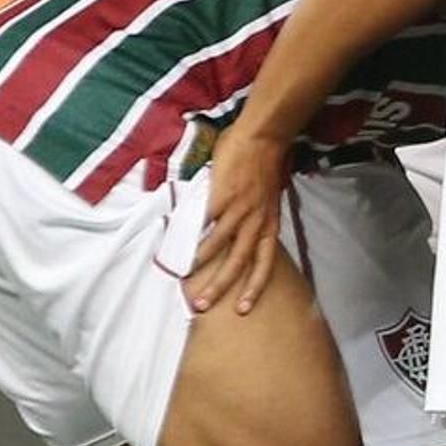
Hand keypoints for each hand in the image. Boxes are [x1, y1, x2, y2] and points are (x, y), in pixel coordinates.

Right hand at [183, 131, 296, 314]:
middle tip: (201, 304)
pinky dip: (190, 233)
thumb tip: (233, 228)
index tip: (243, 308)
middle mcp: (256, 222)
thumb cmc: (265, 163)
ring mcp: (239, 210)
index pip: (264, 264)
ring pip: (218, 246)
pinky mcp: (222, 196)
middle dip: (220, 287)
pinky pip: (204, 222)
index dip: (254, 288)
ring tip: (182, 276)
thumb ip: (252, 216)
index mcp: (268, 224)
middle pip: (239, 263)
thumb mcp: (266, 198)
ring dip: (199, 263)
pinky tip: (177, 243)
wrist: (263, 137)